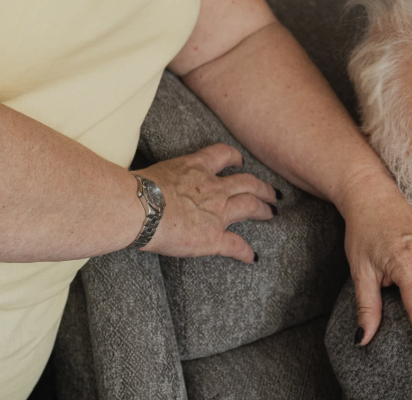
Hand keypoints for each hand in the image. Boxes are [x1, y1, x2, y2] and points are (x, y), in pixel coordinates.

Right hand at [135, 143, 277, 262]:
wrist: (140, 208)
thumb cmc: (139, 190)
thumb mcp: (158, 171)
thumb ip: (167, 177)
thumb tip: (153, 185)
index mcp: (197, 167)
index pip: (222, 155)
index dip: (234, 157)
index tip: (240, 161)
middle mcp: (213, 187)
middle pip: (247, 182)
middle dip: (262, 187)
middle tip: (272, 192)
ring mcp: (217, 212)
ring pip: (250, 206)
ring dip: (264, 209)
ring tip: (272, 212)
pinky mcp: (213, 238)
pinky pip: (236, 245)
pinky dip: (246, 252)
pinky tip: (253, 256)